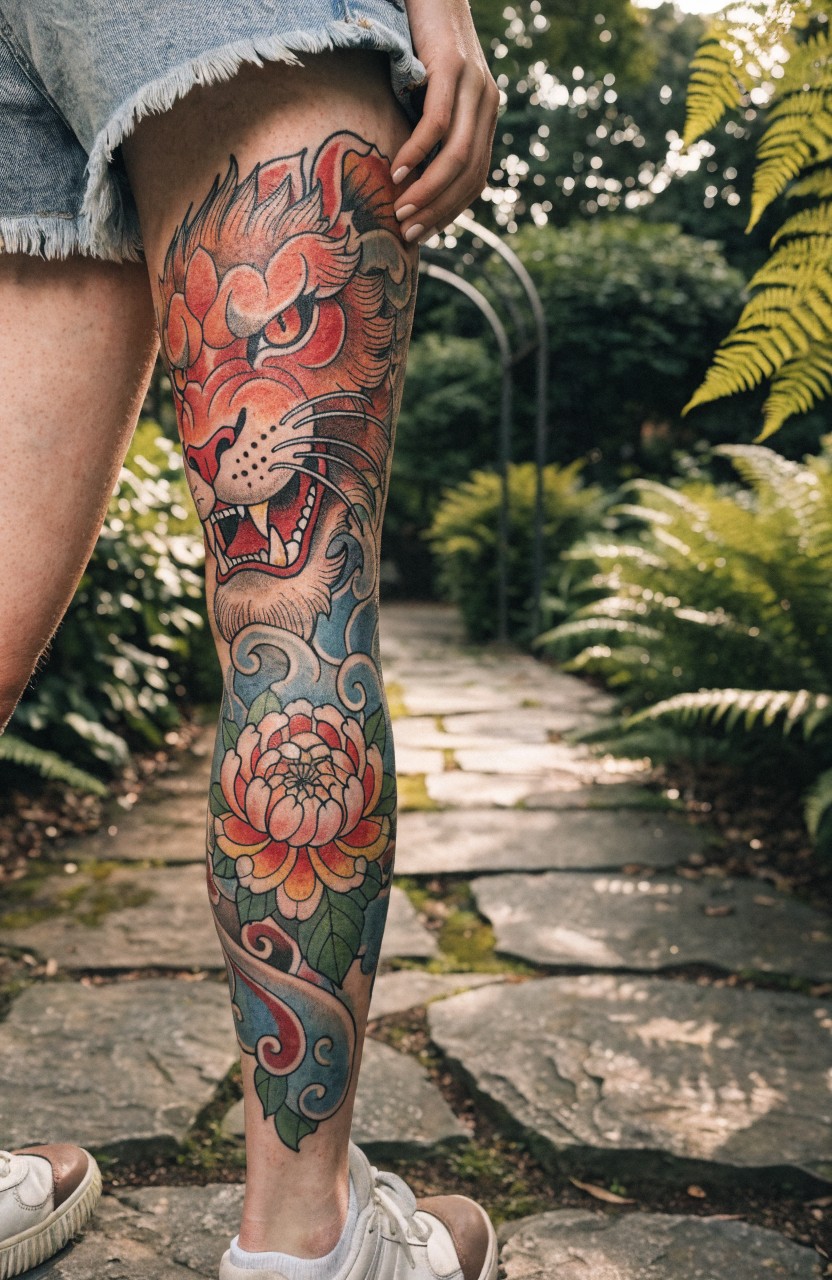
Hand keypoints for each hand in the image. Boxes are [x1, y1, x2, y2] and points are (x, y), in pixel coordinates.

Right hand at [391, 0, 498, 243]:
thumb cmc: (423, 45)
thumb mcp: (433, 95)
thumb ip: (434, 133)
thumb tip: (410, 179)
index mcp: (486, 116)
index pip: (476, 178)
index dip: (450, 211)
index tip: (423, 234)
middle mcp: (487, 103)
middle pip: (468, 174)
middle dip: (438, 210)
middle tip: (408, 233)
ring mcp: (474, 85)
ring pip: (456, 155)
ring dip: (427, 189)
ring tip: (401, 209)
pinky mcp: (452, 67)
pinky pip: (437, 122)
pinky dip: (417, 151)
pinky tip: (398, 170)